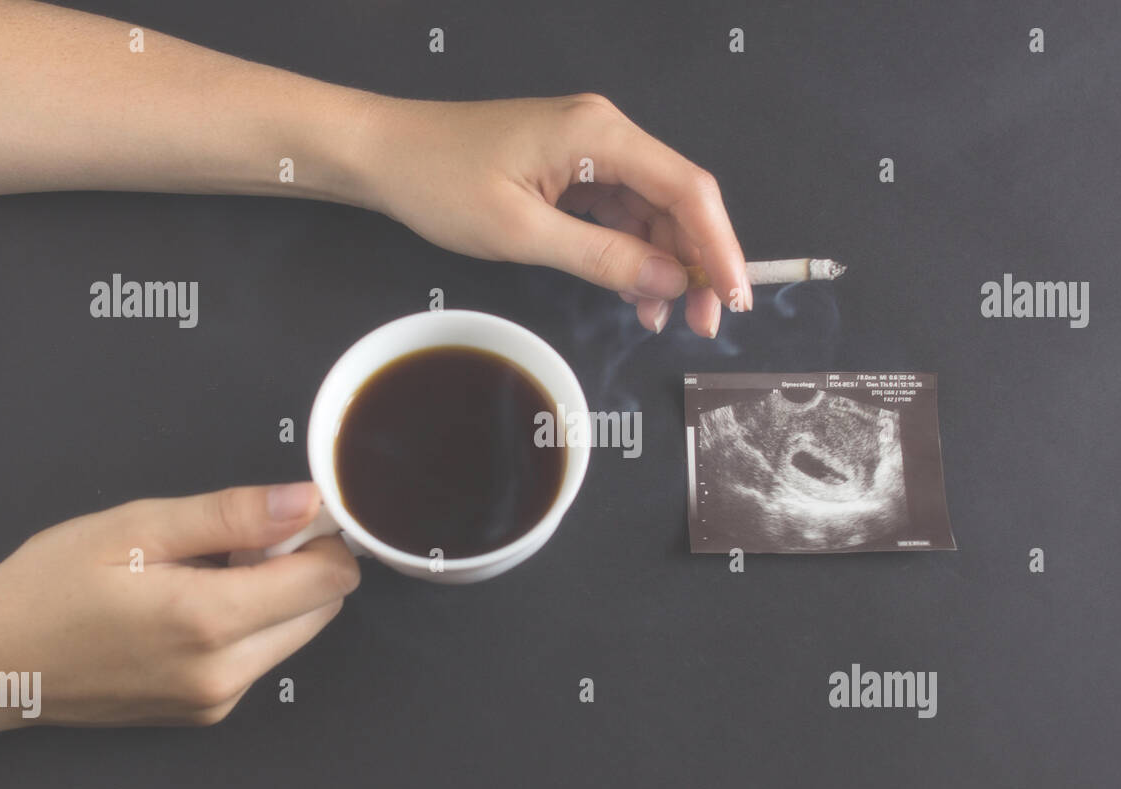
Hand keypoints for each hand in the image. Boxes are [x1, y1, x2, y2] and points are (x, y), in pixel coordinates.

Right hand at [0, 483, 358, 742]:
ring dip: (275, 598)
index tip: (284, 520)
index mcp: (210, 621)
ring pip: (297, 635)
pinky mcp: (208, 713)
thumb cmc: (52, 586)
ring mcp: (218, 700)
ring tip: (205, 575)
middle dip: (298, 568)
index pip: (329, 581)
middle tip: (233, 545)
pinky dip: (249, 627)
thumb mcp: (139, 527)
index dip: (320, 540)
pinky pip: (261, 660)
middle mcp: (225, 673)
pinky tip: (192, 609)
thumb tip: (306, 502)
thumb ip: (233, 514)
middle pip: (322, 609)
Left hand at [363, 94, 751, 336]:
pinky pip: (621, 214)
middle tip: (706, 323)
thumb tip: (669, 283)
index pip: (687, 188)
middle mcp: (604, 134)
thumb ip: (602, 258)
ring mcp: (589, 151)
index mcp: (599, 134)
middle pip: (678, 200)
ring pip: (652, 211)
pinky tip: (635, 295)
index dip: (719, 246)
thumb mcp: (524, 232)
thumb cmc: (440, 182)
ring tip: (664, 320)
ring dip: (665, 266)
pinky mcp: (572, 170)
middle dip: (697, 263)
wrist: (385, 154)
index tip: (735, 296)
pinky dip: (633, 255)